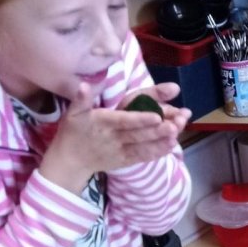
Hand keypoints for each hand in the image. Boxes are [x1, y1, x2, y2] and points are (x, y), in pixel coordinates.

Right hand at [40, 83, 181, 195]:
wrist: (70, 162)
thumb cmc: (72, 132)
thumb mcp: (72, 113)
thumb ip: (81, 99)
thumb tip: (84, 85)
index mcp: (103, 122)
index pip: (124, 121)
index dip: (140, 119)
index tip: (156, 116)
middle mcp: (113, 138)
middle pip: (139, 134)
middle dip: (159, 130)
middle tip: (177, 123)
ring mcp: (120, 151)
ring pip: (143, 146)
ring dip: (161, 141)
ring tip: (178, 134)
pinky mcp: (125, 161)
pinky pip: (142, 157)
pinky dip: (157, 152)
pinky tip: (172, 145)